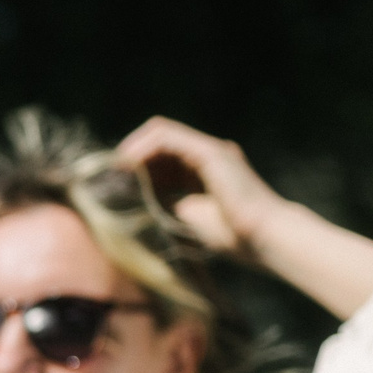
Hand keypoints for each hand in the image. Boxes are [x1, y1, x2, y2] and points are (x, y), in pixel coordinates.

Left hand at [115, 116, 288, 258]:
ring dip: (133, 148)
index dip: (135, 166)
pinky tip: (128, 163)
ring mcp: (210, 150)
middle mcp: (207, 156)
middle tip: (108, 174)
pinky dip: (144, 147)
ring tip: (114, 169)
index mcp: (203, 172)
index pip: (161, 158)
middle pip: (158, 142)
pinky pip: (167, 137)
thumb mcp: (186, 218)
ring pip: (160, 133)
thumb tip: (133, 202)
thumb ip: (164, 205)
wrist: (264, 238)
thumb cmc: (232, 237)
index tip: (112, 182)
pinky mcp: (210, 151)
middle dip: (130, 155)